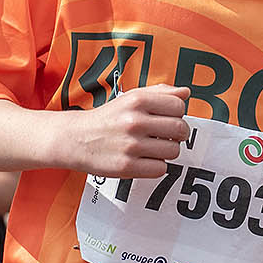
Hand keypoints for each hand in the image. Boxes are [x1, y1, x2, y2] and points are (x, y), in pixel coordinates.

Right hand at [66, 85, 190, 177]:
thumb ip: (160, 93)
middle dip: (177, 134)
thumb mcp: (130, 98)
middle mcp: (134, 121)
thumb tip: (186, 93)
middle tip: (165, 135)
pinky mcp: (127, 166)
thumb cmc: (107, 118)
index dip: (176, 114)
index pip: (179, 106)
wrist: (76, 139)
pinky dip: (156, 166)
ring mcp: (131, 145)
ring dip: (166, 151)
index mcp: (137, 100)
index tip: (167, 118)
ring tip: (152, 147)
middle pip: (180, 129)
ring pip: (173, 151)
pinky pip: (160, 169)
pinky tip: (144, 159)